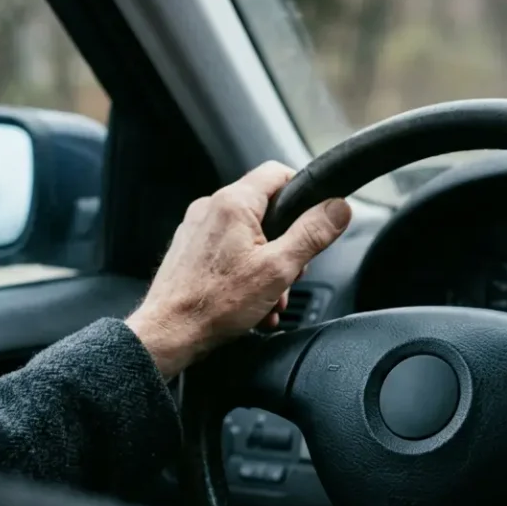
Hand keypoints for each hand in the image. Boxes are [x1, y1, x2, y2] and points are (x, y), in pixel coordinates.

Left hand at [125, 162, 351, 378]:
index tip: (315, 216)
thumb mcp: (279, 269)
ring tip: (269, 298)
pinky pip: (228, 252)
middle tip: (291, 273)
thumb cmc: (214, 304)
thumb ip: (312, 234)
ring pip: (248, 235)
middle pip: (266, 209)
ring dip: (267, 265)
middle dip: (286, 244)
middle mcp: (211, 208)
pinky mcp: (189, 250)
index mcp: (234, 203)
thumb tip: (338, 208)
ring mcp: (197, 229)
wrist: (168, 333)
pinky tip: (250, 302)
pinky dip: (245, 272)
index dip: (303, 191)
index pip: (278, 172)